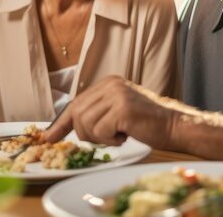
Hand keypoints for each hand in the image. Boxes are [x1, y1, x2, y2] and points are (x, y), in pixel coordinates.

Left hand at [43, 75, 176, 148]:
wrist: (173, 127)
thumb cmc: (146, 124)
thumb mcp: (116, 112)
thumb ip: (96, 113)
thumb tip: (66, 128)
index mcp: (108, 83)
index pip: (76, 103)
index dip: (61, 123)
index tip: (48, 138)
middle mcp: (110, 84)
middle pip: (78, 114)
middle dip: (86, 134)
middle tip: (107, 138)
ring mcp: (117, 94)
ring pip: (86, 123)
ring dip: (100, 138)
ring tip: (119, 134)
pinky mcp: (122, 108)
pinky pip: (100, 130)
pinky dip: (110, 140)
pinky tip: (126, 135)